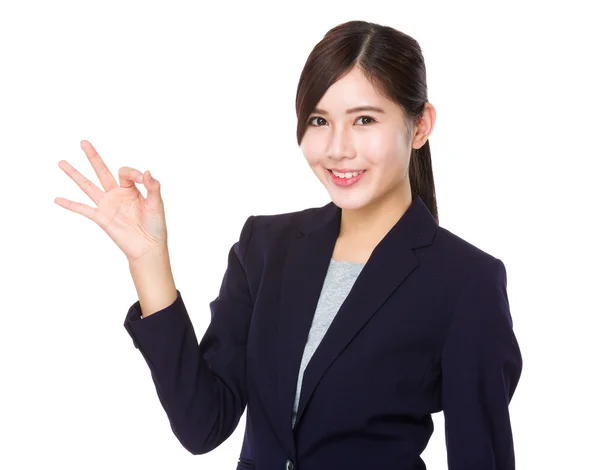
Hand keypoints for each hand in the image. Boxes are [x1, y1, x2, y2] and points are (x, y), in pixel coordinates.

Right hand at [55, 140, 168, 262]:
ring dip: (75, 174)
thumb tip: (147, 172)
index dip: (134, 173)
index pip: (125, 172)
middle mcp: (117, 194)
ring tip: (62, 162)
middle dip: (93, 156)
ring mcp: (107, 205)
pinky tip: (57, 199)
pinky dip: (70, 204)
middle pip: (102, 171)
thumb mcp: (157, 204)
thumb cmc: (155, 225)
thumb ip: (153, 187)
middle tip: (83, 142)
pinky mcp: (101, 218)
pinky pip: (83, 209)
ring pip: (88, 186)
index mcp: (131, 189)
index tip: (143, 179)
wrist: (148, 247)